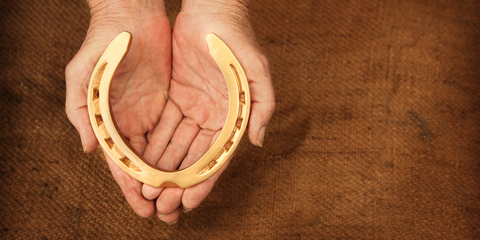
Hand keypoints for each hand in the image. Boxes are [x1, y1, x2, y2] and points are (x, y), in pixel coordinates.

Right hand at [65, 0, 170, 217]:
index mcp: (108, 120)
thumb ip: (81, 113)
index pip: (121, 161)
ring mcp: (152, 111)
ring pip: (162, 151)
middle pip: (143, 163)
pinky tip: (192, 168)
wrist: (132, 13)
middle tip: (165, 213)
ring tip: (180, 198)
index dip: (131, 184)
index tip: (143, 205)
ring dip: (170, 175)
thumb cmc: (102, 42)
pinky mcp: (171, 100)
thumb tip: (90, 151)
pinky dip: (183, 150)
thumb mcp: (82, 75)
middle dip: (153, 189)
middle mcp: (131, 121)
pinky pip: (178, 130)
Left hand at [140, 0, 274, 222]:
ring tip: (150, 189)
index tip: (189, 201)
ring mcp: (195, 107)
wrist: (211, 11)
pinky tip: (144, 161)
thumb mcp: (258, 71)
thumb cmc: (238, 39)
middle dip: (179, 181)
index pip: (217, 156)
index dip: (203, 180)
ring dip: (165, 167)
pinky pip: (165, 125)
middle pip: (195, 157)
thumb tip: (258, 142)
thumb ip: (263, 107)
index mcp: (234, 116)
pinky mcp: (177, 96)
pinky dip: (155, 143)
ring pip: (178, 145)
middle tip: (164, 204)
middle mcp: (214, 116)